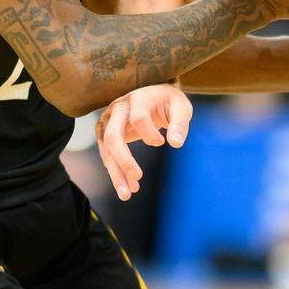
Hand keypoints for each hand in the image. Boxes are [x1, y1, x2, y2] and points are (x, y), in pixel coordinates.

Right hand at [95, 83, 192, 199]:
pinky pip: (107, 154)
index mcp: (138, 98)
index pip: (138, 118)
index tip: (162, 142)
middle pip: (113, 136)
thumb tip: (176, 144)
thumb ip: (180, 124)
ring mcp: (109, 120)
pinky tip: (128, 187)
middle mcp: (119, 108)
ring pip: (106, 149)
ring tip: (126, 194)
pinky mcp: (106, 132)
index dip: (149, 134)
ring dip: (116, 172)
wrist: (154, 94)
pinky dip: (117, 171)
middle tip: (138, 178)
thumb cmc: (169, 101)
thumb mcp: (181, 107)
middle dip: (124, 160)